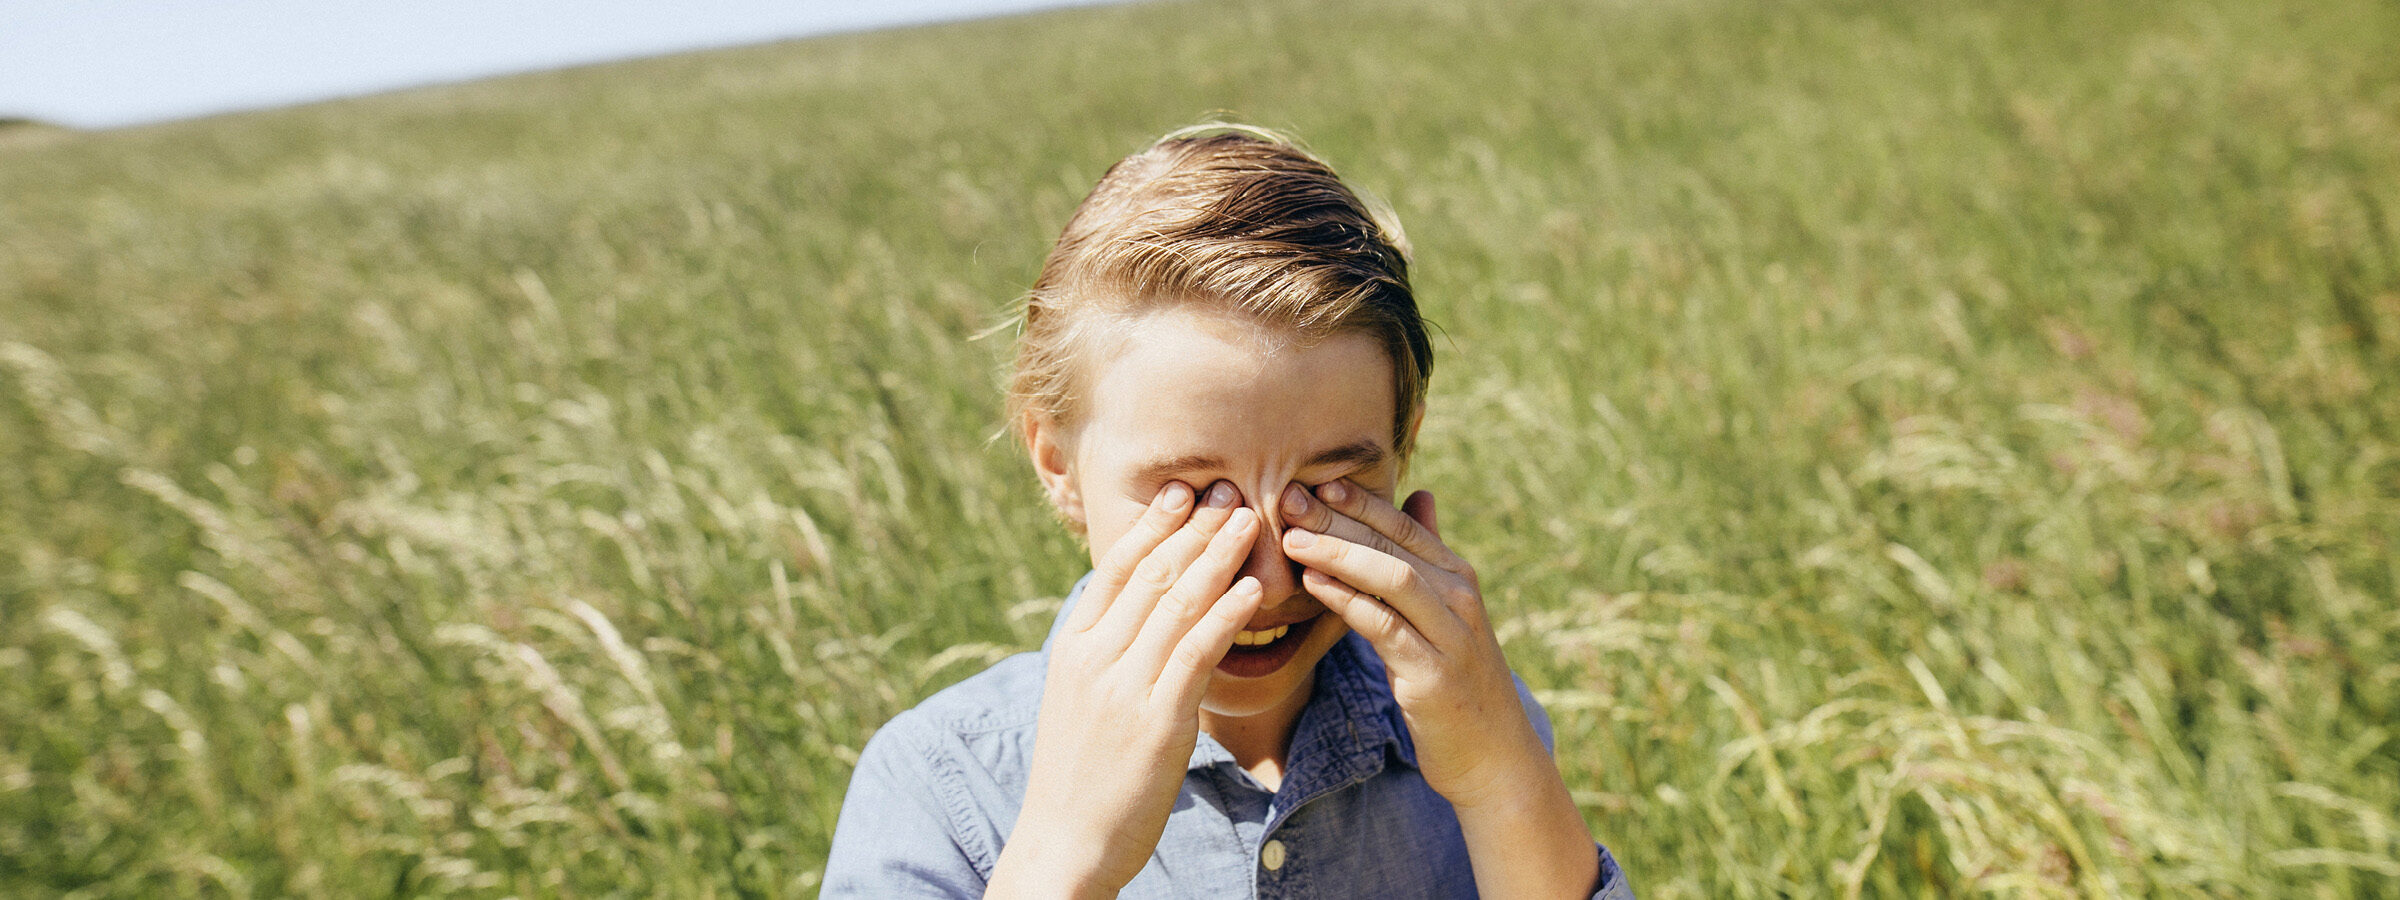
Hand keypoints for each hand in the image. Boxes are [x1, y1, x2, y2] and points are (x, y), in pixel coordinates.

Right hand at [988, 481, 1265, 897]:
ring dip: (1218, 557)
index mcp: (1073, 648)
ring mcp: (1123, 687)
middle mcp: (1094, 658)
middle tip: (1230, 490)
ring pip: (1177, 603)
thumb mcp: (1079, 701)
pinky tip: (1252, 592)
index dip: (1153, 526)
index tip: (1183, 492)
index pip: (1114, 569)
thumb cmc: (1079, 776)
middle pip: (1150, 574)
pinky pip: (1196, 653)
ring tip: (1251, 522)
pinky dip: (1226, 615)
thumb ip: (1104, 654)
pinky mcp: (1156, 721)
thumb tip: (1134, 615)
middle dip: (1194, 528)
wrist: (1065, 843)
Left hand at [1279, 480, 1601, 897]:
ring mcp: (1450, 635)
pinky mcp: (1432, 674)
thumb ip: (1429, 556)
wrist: (1492, 755)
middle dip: (1339, 519)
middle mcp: (1459, 597)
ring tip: (1293, 538)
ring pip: (1392, 578)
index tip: (1316, 482)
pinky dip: (1347, 600)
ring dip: (1339, 553)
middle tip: (1291, 498)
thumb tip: (1421, 495)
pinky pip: (1384, 626)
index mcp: (1458, 577)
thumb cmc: (1456, 680)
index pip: (1404, 525)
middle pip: (1393, 545)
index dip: (1360, 501)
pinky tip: (1314, 585)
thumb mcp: (1446, 613)